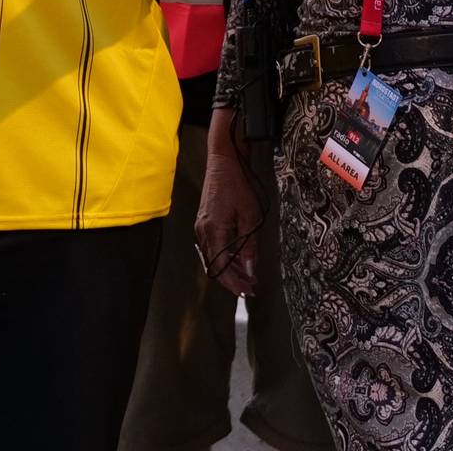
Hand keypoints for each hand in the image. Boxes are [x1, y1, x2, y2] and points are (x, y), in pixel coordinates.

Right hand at [194, 143, 263, 296]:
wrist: (223, 163)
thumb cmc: (237, 185)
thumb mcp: (250, 216)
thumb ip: (249, 246)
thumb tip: (250, 270)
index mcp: (213, 231)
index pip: (221, 267)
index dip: (234, 282)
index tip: (248, 290)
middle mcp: (203, 232)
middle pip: (215, 266)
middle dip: (232, 279)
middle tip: (250, 287)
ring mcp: (201, 227)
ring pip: (213, 257)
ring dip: (229, 268)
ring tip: (247, 276)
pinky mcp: (204, 223)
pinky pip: (213, 246)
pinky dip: (225, 256)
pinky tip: (238, 259)